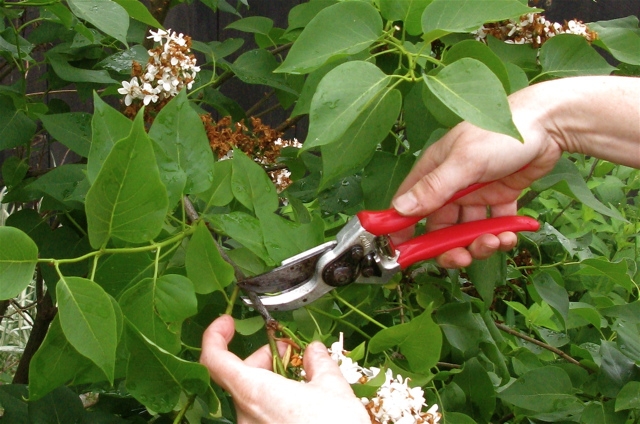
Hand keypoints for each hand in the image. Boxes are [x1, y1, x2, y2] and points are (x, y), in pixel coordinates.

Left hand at [200, 315, 369, 423]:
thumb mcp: (332, 388)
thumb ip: (319, 363)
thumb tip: (314, 350)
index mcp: (255, 392)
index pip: (214, 360)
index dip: (215, 336)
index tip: (227, 322)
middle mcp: (246, 415)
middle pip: (238, 376)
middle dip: (262, 358)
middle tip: (290, 352)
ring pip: (251, 396)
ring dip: (271, 380)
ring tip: (303, 377)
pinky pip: (260, 415)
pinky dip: (275, 400)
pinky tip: (302, 401)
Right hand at [392, 83, 563, 267]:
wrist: (547, 123)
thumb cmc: (499, 134)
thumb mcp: (464, 162)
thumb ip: (433, 188)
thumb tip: (400, 210)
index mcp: (434, 172)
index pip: (409, 206)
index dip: (404, 230)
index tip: (404, 253)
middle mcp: (451, 185)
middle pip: (441, 226)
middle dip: (450, 246)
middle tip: (462, 259)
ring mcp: (475, 192)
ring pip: (468, 229)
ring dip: (479, 242)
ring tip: (496, 242)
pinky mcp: (499, 197)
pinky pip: (494, 224)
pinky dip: (501, 234)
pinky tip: (510, 235)